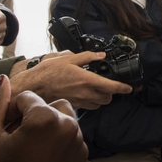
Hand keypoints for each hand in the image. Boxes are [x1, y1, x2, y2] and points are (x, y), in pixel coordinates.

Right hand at [0, 75, 87, 161]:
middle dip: (31, 115)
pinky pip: (71, 133)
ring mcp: (78, 141)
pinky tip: (40, 155)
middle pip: (47, 104)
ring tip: (28, 144)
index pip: (26, 97)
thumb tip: (3, 79)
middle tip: (14, 136)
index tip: (3, 130)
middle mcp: (68, 125)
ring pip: (63, 116)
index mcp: (45, 118)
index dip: (10, 111)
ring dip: (47, 123)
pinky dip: (58, 138)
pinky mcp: (81, 155)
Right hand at [10, 51, 132, 109]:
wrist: (32, 87)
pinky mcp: (73, 106)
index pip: (111, 87)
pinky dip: (91, 102)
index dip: (123, 88)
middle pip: (108, 98)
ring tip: (96, 89)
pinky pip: (88, 106)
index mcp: (86, 80)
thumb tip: (101, 55)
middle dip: (111, 93)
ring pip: (99, 104)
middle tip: (108, 85)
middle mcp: (85, 93)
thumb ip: (86, 57)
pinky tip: (84, 94)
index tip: (129, 88)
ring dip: (101, 98)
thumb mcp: (67, 58)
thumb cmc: (47, 72)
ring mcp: (79, 102)